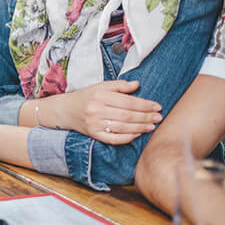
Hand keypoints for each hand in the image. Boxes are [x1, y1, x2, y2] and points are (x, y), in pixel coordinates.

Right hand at [41, 80, 161, 143]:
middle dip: (145, 117)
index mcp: (99, 96)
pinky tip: (137, 135)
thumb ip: (119, 85)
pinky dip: (126, 138)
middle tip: (159, 117)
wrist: (65, 110)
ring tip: (152, 126)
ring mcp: (95, 124)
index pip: (127, 101)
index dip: (144, 104)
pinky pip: (113, 139)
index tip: (157, 106)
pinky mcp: (93, 135)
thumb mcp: (100, 86)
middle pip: (127, 115)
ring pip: (122, 127)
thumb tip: (137, 85)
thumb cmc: (85, 96)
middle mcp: (96, 110)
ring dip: (140, 127)